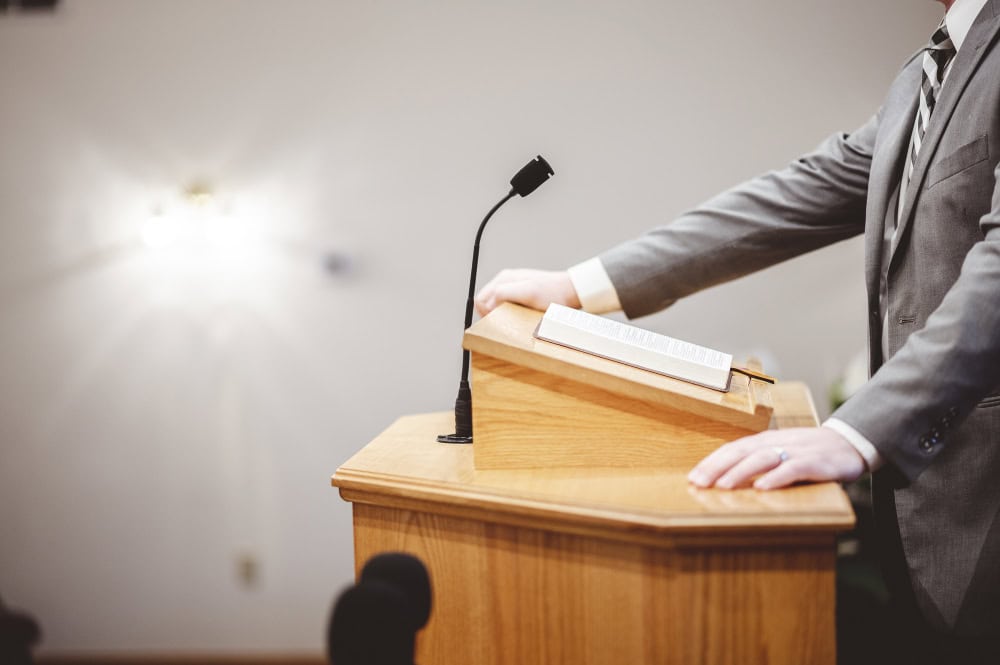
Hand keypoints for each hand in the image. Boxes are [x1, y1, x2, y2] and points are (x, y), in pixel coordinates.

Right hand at [474, 269, 580, 316]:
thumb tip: (488, 302)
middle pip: (486, 303)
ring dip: (501, 315)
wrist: (571, 291)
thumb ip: (504, 293)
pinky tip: (521, 316)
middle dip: (492, 315)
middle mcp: (506, 281)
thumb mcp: (527, 292)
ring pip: (495, 306)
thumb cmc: (553, 293)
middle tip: (507, 323)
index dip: (486, 314)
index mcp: (503, 279)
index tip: (499, 322)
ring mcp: (513, 287)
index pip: (480, 300)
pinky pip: (506, 306)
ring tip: (515, 319)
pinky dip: (509, 314)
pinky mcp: (520, 294)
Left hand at [687, 427, 866, 489]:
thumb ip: (757, 462)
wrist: (849, 443)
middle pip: (741, 451)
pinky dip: (776, 477)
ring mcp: (795, 450)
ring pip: (762, 458)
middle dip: (718, 467)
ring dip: (741, 472)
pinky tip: (762, 488)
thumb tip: (725, 480)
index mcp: (764, 441)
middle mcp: (776, 442)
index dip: (712, 462)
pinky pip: (793, 468)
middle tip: (699, 483)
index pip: (732, 449)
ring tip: (723, 486)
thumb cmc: (809, 452)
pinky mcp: (815, 462)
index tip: (693, 477)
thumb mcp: (780, 453)